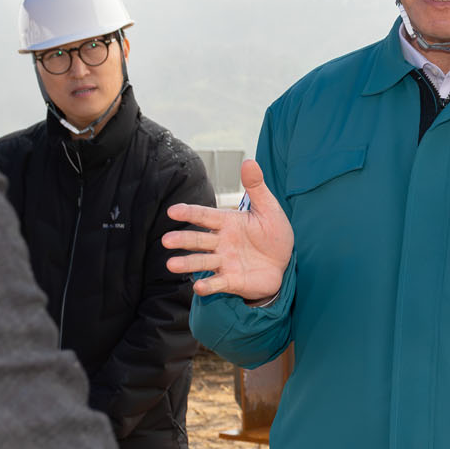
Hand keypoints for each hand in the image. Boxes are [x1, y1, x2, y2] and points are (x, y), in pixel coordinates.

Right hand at [164, 160, 293, 301]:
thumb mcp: (268, 208)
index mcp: (227, 222)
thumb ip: (256, 187)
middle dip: (182, 240)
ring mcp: (225, 262)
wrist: (284, 262)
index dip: (189, 213)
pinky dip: (208, 286)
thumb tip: (249, 161)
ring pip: (203, 262)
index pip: (205, 216)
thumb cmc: (273, 233)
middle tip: (165, 241)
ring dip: (187, 263)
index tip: (172, 211)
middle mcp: (221, 242)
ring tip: (171, 265)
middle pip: (199, 240)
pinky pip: (218, 283)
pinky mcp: (232, 281)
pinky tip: (198, 287)